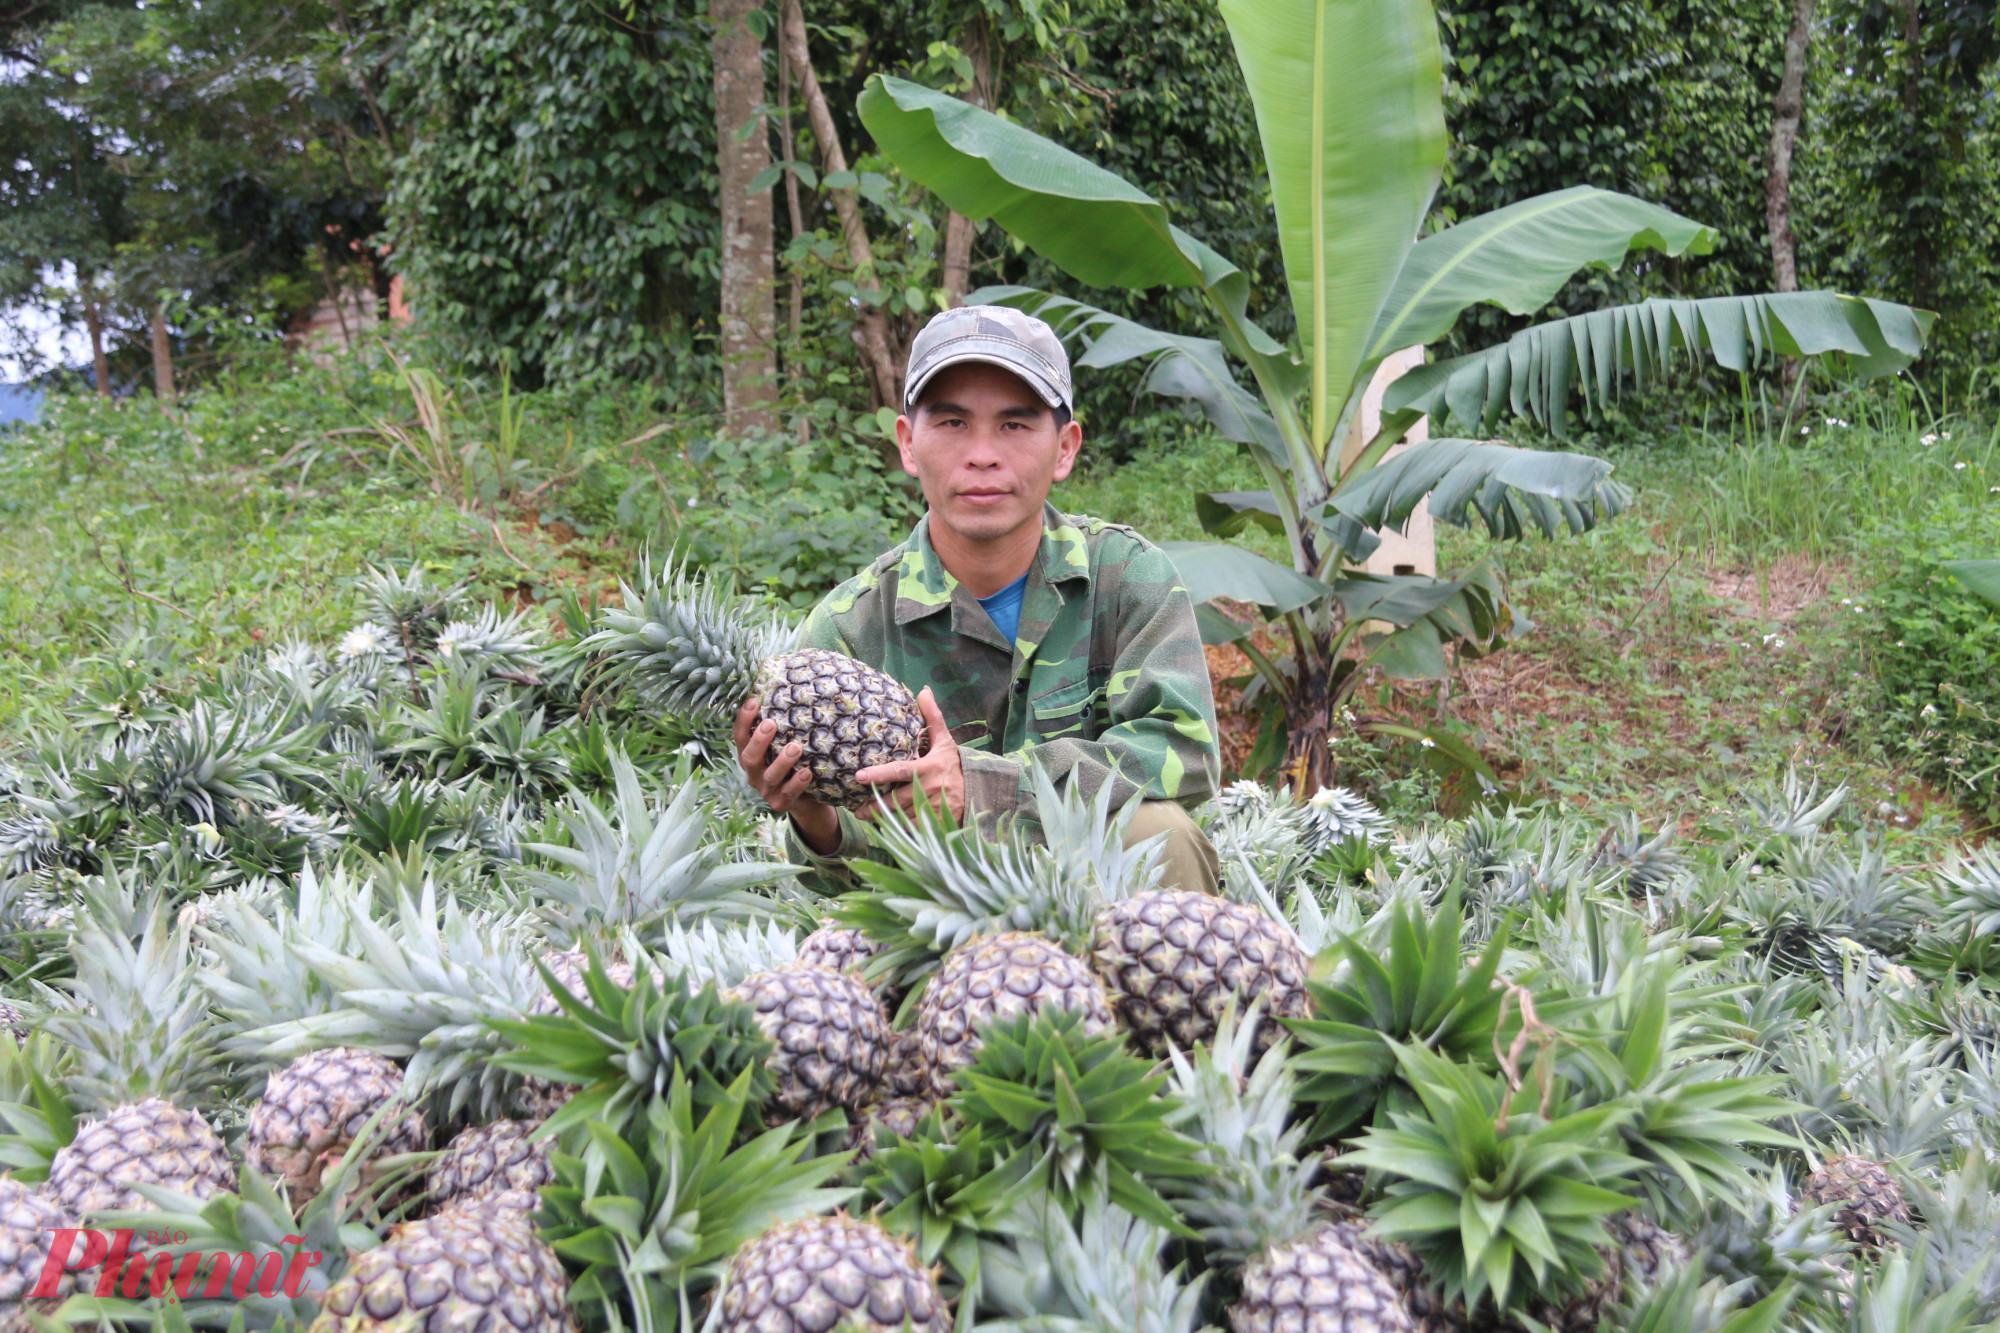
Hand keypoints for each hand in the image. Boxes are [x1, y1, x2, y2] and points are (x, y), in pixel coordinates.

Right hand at [734, 697, 839, 854]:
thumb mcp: (784, 745)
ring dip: (782, 761)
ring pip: (769, 776)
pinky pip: (788, 794)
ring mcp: (766, 790)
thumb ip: (783, 726)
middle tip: (770, 723)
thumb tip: (791, 687)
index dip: (743, 720)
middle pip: (749, 758)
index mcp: (750, 755)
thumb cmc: (794, 764)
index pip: (740, 736)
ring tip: (796, 747)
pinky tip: (807, 772)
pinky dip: (797, 783)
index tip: (753, 701)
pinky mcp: (781, 804)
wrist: (807, 801)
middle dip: (759, 740)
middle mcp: (754, 773)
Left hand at [854, 687, 964, 823]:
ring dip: (883, 819)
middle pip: (894, 800)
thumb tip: (923, 691)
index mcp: (928, 768)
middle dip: (873, 807)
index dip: (878, 774)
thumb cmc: (957, 765)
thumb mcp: (946, 741)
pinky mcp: (936, 824)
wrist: (981, 791)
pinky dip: (900, 829)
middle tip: (856, 810)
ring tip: (865, 817)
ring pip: (901, 816)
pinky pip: (913, 828)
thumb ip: (933, 717)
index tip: (859, 777)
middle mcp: (929, 789)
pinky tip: (888, 828)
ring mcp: (932, 809)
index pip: (898, 771)